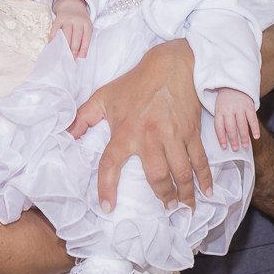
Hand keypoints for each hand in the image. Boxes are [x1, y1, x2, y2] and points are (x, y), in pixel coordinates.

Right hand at [48, 0, 92, 57]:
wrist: (72, 4)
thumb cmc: (80, 20)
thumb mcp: (85, 26)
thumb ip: (83, 37)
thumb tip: (80, 54)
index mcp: (86, 24)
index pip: (86, 37)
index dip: (84, 47)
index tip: (81, 56)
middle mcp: (78, 21)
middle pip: (76, 36)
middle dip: (74, 48)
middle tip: (71, 57)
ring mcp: (68, 19)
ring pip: (66, 33)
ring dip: (65, 44)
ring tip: (63, 53)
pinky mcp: (59, 18)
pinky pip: (56, 28)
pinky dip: (53, 36)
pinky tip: (52, 43)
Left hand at [66, 40, 210, 211]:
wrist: (171, 64)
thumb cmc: (135, 82)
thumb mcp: (104, 96)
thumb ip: (83, 117)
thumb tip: (66, 134)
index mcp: (126, 131)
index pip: (111, 164)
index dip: (107, 188)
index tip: (107, 207)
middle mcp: (150, 136)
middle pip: (156, 176)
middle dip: (162, 196)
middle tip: (165, 208)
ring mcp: (174, 135)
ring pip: (181, 172)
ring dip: (183, 194)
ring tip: (183, 208)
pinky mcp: (191, 131)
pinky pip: (200, 159)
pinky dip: (205, 177)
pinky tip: (206, 191)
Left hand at [213, 88, 259, 150]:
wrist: (235, 84)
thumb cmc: (225, 100)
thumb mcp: (219, 108)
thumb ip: (221, 120)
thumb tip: (224, 137)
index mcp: (220, 111)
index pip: (219, 127)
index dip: (221, 138)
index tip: (224, 147)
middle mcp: (229, 110)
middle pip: (231, 128)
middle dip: (233, 140)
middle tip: (236, 149)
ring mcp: (240, 108)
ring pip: (242, 125)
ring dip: (244, 137)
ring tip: (245, 145)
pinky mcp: (249, 106)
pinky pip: (253, 119)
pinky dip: (255, 128)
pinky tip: (256, 136)